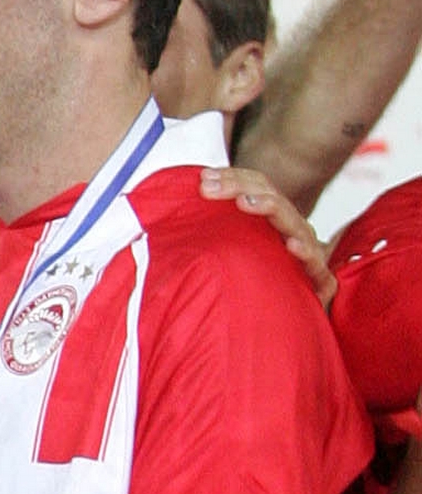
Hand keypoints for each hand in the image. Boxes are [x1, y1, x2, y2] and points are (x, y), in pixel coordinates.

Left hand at [199, 166, 337, 308]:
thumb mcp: (234, 249)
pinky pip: (316, 263)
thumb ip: (212, 230)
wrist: (293, 316)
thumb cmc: (259, 278)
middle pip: (271, 197)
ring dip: (269, 208)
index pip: (257, 186)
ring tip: (243, 203)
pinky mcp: (321, 279)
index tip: (203, 179)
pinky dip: (306, 252)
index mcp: (275, 219)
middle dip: (238, 187)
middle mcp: (293, 230)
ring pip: (294, 223)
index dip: (232, 178)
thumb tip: (173, 216)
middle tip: (207, 188)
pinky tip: (290, 246)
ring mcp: (309, 251)